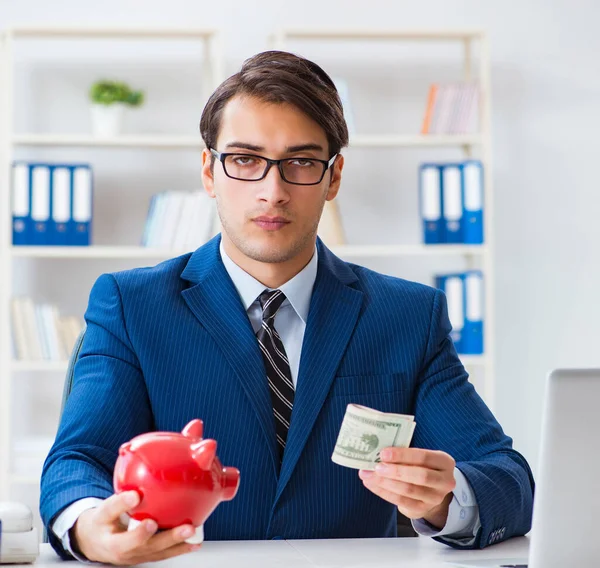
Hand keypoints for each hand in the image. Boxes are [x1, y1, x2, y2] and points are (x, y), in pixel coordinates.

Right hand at [72, 490, 200, 564]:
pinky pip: (164, 554)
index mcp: (106, 530)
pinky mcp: (147, 557)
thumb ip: (119, 497)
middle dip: (151, 533)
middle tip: (161, 521)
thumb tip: (136, 481)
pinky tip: (194, 542)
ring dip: (174, 541)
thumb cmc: (103, 523)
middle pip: (137, 543)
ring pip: (155, 551)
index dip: (122, 505)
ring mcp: (135, 555)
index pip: (111, 515)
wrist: (97, 545)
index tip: (134, 496)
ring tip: (189, 530)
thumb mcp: (104, 509)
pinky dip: (180, 548)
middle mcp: (120, 548)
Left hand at [359, 448, 455, 528]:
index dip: (403, 455)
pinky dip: (384, 492)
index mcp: (444, 462)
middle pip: (420, 476)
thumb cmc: (420, 466)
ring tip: (368, 475)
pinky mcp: (423, 509)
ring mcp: (435, 498)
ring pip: (409, 490)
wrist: (430, 490)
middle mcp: (445, 481)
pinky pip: (401, 502)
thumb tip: (378, 452)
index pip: (424, 457)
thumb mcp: (420, 457)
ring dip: (385, 482)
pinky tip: (372, 484)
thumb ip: (404, 454)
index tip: (383, 453)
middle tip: (376, 467)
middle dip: (395, 471)